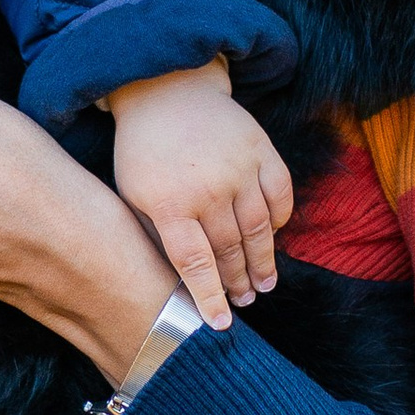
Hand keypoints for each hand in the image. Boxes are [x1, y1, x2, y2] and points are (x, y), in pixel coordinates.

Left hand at [104, 61, 293, 328]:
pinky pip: (280, 195)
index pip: (195, 264)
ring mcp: (239, 167)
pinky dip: (280, 220)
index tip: (221, 325)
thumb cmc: (143, 150)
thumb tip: (177, 283)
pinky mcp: (261, 149)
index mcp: (169, 203)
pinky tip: (273, 239)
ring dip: (264, 261)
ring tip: (264, 284)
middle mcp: (208, 188)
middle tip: (245, 301)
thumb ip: (156, 235)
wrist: (167, 89)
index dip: (209, 297)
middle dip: (239, 282)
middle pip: (230, 250)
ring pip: (260, 229)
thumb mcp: (134, 194)